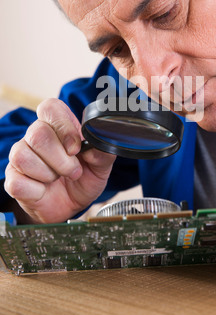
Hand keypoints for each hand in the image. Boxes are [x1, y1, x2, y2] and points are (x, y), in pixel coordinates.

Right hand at [4, 99, 115, 223]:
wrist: (71, 205)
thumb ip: (102, 152)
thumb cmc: (84, 178)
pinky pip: (18, 181)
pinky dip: (37, 190)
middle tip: (74, 171)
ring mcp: (21, 156)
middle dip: (61, 159)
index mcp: (59, 125)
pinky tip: (44, 189)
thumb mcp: (101, 166)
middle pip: (38, 133)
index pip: (50, 108)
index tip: (76, 147)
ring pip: (24, 156)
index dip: (63, 126)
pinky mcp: (13, 178)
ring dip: (48, 174)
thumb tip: (96, 146)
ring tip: (58, 178)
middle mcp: (36, 136)